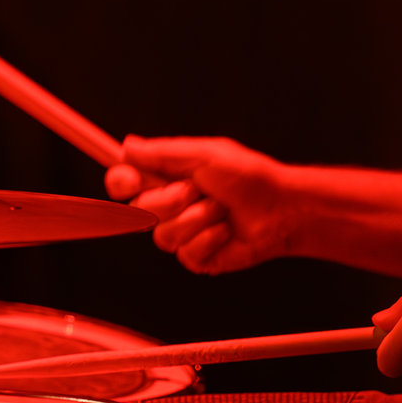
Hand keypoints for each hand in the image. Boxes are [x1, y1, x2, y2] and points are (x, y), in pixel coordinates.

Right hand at [103, 135, 295, 273]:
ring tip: (220, 209)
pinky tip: (226, 230)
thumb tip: (127, 145)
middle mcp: (170, 205)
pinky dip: (210, 238)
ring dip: (197, 219)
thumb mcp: (204, 155)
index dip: (120, 182)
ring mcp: (182, 232)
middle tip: (198, 188)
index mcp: (167, 176)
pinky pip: (186, 254)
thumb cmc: (248, 176)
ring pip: (162, 235)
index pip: (124, 181)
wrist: (281, 209)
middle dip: (172, 198)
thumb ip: (162, 153)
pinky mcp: (197, 257)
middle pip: (139, 209)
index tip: (128, 180)